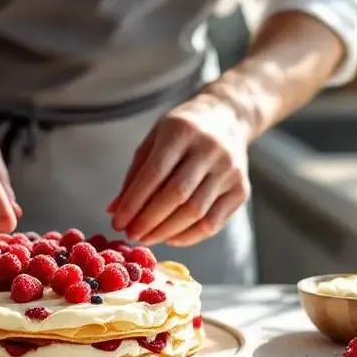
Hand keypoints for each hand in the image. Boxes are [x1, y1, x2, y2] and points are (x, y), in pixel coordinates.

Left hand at [108, 95, 250, 245]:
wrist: (228, 118)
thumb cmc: (182, 132)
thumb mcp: (154, 140)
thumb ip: (135, 174)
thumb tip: (114, 211)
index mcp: (181, 130)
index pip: (155, 172)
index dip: (134, 202)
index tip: (117, 222)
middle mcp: (209, 149)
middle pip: (176, 194)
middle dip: (149, 220)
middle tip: (131, 235)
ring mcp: (229, 170)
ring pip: (196, 212)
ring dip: (166, 232)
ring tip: (147, 238)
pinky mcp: (241, 190)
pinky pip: (213, 222)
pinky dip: (189, 236)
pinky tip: (170, 238)